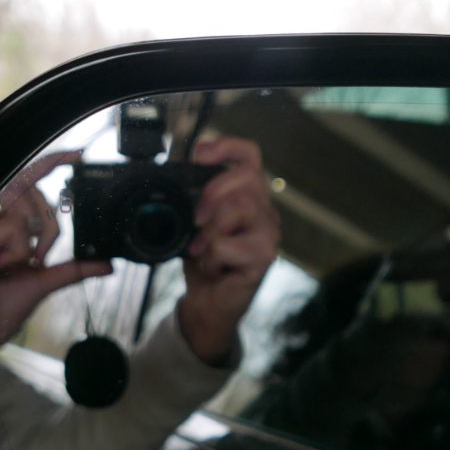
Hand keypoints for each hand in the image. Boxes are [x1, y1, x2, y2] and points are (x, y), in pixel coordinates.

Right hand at [0, 150, 111, 363]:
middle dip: (50, 225)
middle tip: (40, 257)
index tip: (77, 154)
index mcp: (4, 228)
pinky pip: (10, 227)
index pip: (27, 185)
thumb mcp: (42, 285)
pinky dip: (15, 251)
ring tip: (13, 266)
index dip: (50, 164)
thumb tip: (104, 263)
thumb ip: (72, 270)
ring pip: (23, 210)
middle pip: (33, 194)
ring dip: (30, 242)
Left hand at [177, 137, 280, 365]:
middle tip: (195, 219)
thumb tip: (180, 176)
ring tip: (202, 249)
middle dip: (212, 194)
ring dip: (210, 230)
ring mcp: (269, 234)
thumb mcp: (195, 224)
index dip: (228, 146)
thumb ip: (196, 200)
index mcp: (249, 197)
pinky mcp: (265, 257)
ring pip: (240, 207)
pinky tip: (214, 267)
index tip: (200, 153)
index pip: (250, 157)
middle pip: (246, 179)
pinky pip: (227, 243)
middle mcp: (265, 212)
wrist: (208, 303)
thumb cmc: (205, 262)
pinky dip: (210, 257)